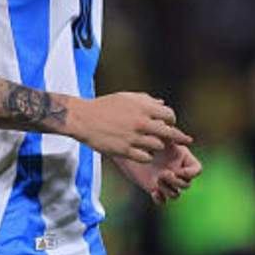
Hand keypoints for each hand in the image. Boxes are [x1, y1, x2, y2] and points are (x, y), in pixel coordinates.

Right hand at [63, 92, 191, 161]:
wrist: (83, 118)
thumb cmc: (105, 106)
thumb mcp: (126, 97)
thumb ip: (146, 100)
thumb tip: (162, 103)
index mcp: (143, 107)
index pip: (170, 115)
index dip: (171, 120)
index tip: (167, 124)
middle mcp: (141, 123)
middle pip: (168, 133)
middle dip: (171, 136)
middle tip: (169, 139)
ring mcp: (134, 138)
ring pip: (158, 146)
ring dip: (156, 146)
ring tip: (149, 144)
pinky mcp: (125, 151)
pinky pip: (146, 157)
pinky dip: (146, 156)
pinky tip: (141, 152)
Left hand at [117, 141, 202, 204]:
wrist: (128, 146)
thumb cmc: (145, 136)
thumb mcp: (159, 134)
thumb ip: (172, 135)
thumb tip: (189, 139)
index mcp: (182, 158)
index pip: (196, 169)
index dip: (191, 173)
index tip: (180, 171)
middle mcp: (176, 170)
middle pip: (186, 184)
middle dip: (176, 181)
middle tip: (163, 173)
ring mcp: (166, 181)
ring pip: (176, 194)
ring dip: (169, 190)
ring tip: (157, 179)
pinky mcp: (155, 188)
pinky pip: (163, 201)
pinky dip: (160, 199)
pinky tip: (154, 192)